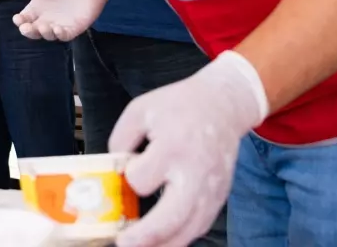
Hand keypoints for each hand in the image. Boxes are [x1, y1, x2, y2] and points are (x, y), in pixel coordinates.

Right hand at [13, 0, 130, 40]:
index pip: (25, 18)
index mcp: (38, 7)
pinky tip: (58, 29)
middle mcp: (48, 18)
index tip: (17, 18)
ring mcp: (61, 23)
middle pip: (35, 30)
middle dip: (29, 31)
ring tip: (43, 27)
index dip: (20, 21)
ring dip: (44, 34)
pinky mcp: (76, 26)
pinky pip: (66, 35)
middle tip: (25, 27)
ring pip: (49, 35)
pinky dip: (61, 35)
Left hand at [109, 52, 266, 246]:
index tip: (128, 169)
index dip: (130, 177)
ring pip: (188, 231)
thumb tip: (112, 170)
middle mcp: (194, 172)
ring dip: (162, 244)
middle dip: (145, 236)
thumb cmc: (179, 106)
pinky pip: (199, 227)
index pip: (142, 179)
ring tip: (138, 246)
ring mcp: (211, 189)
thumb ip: (120, 139)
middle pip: (171, 218)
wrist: (223, 104)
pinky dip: (180, 238)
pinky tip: (161, 240)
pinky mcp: (219, 197)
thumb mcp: (140, 110)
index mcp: (172, 146)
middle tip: (123, 243)